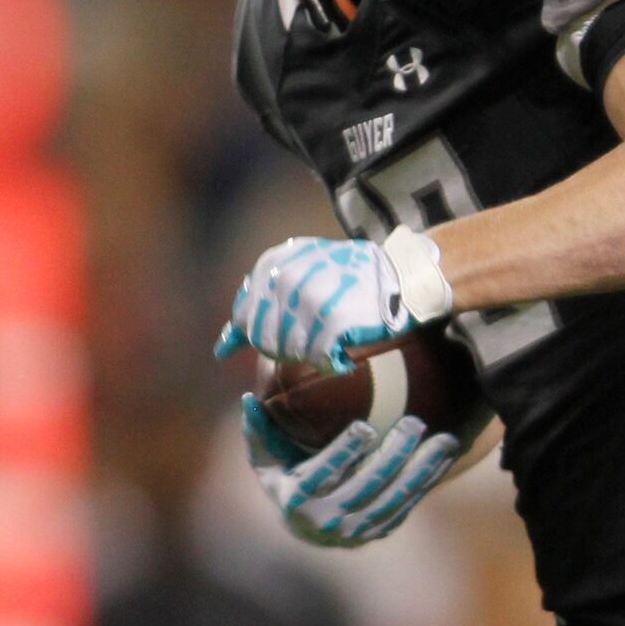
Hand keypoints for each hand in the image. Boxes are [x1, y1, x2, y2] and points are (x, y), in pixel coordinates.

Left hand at [215, 235, 430, 371]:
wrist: (402, 274)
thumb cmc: (350, 278)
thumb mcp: (300, 273)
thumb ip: (261, 304)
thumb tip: (222, 349)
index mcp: (272, 262)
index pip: (245, 319)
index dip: (260, 336)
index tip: (282, 338)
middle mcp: (285, 277)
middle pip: (265, 340)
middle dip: (288, 348)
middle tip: (318, 339)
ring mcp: (307, 299)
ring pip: (291, 352)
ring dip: (313, 354)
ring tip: (335, 341)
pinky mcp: (332, 321)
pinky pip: (319, 359)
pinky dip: (334, 363)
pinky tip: (345, 353)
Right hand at [241, 397, 459, 546]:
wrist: (306, 527)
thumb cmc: (285, 479)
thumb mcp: (265, 459)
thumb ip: (259, 430)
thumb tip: (248, 399)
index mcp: (296, 499)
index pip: (322, 474)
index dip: (344, 452)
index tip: (365, 426)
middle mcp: (326, 519)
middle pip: (366, 485)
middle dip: (393, 454)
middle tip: (414, 423)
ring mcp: (355, 530)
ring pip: (394, 497)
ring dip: (422, 468)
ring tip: (444, 438)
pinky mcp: (378, 531)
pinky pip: (407, 504)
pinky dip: (427, 480)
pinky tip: (445, 455)